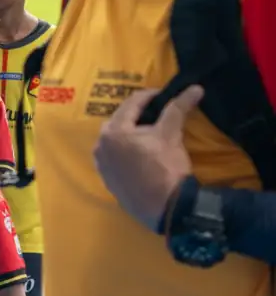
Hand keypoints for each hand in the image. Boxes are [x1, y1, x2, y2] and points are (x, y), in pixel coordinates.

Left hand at [94, 86, 200, 231]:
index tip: (164, 94)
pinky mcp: (108, 180)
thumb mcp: (171, 134)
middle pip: (120, 121)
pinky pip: (115, 157)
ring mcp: (102, 164)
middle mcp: (100, 145)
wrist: (164, 207)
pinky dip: (127, 151)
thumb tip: (195, 88)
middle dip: (137, 114)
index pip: (130, 104)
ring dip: (131, 133)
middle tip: (156, 112)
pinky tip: (142, 153)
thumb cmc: (165, 167)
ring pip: (116, 140)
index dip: (149, 96)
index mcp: (113, 131)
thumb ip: (179, 108)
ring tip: (150, 132)